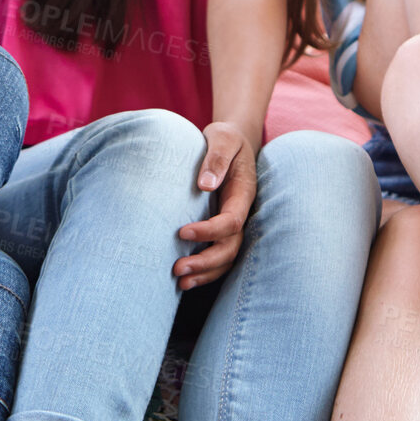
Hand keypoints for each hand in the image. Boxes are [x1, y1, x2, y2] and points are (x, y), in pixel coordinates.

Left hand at [173, 122, 256, 289]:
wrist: (231, 142)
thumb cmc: (224, 139)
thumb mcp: (222, 138)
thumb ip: (216, 158)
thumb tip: (205, 185)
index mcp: (243, 194)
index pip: (231, 221)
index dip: (209, 231)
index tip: (182, 232)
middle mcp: (240, 213)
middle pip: (230, 248)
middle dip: (205, 262)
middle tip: (176, 269)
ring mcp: (233, 223)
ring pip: (226, 258)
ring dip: (204, 273)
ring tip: (179, 282)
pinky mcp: (222, 229)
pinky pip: (219, 257)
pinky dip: (205, 272)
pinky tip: (184, 281)